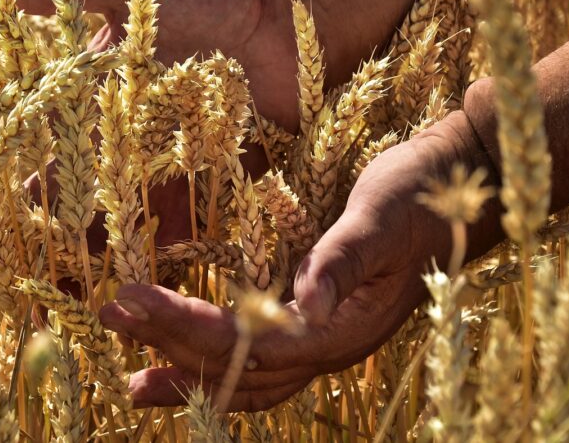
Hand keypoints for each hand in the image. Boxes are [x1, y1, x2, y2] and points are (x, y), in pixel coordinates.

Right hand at [0, 0, 308, 269]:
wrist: (298, 16)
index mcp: (90, 87)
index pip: (24, 122)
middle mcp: (116, 136)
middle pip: (53, 187)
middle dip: (13, 225)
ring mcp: (157, 168)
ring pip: (101, 222)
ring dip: (66, 259)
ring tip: (29, 295)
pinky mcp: (205, 190)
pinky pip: (167, 233)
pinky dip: (141, 263)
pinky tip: (113, 296)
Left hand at [98, 111, 504, 410]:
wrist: (459, 185)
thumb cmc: (419, 193)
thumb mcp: (380, 215)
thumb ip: (343, 260)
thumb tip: (305, 307)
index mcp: (343, 328)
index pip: (246, 342)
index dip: (183, 326)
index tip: (126, 300)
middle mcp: (332, 347)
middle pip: (239, 370)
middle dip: (169, 347)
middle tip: (109, 315)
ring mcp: (328, 339)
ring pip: (251, 382)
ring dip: (190, 378)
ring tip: (135, 384)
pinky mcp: (321, 320)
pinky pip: (264, 364)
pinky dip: (221, 369)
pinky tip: (188, 362)